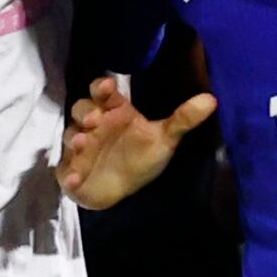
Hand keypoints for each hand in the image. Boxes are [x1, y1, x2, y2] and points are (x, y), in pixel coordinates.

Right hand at [58, 74, 212, 209]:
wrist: (123, 190)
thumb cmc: (141, 158)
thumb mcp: (164, 138)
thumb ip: (184, 119)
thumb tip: (211, 100)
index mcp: (114, 111)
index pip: (102, 92)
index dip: (101, 87)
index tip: (106, 86)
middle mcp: (94, 125)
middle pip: (82, 108)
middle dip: (86, 111)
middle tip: (95, 119)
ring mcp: (79, 147)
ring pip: (70, 134)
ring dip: (74, 137)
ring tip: (82, 142)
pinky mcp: (71, 170)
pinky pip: (65, 171)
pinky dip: (68, 174)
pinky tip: (75, 179)